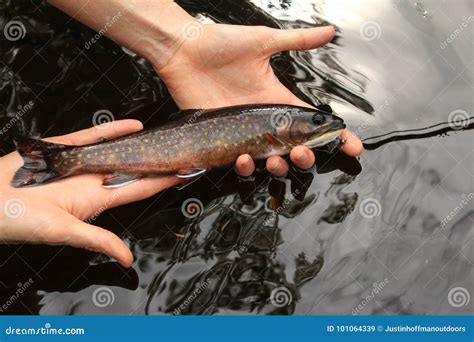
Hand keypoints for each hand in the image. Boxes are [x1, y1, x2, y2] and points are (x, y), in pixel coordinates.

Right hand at [0, 120, 181, 266]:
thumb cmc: (18, 221)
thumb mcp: (62, 232)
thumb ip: (97, 240)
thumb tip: (126, 259)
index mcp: (96, 200)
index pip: (138, 189)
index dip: (162, 182)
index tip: (186, 173)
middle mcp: (92, 181)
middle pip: (133, 168)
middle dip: (157, 161)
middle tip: (183, 150)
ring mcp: (79, 164)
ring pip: (117, 150)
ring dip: (140, 144)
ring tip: (165, 136)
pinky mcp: (62, 149)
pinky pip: (93, 136)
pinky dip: (113, 130)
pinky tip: (134, 126)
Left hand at [153, 23, 362, 176]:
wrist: (184, 50)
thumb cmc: (220, 44)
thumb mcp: (264, 41)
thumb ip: (298, 41)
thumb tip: (330, 31)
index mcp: (277, 100)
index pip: (312, 122)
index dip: (334, 136)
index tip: (353, 147)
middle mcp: (263, 121)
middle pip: (294, 148)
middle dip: (306, 156)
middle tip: (303, 153)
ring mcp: (242, 132)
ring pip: (268, 160)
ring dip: (278, 166)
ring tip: (278, 160)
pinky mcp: (221, 138)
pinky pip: (237, 160)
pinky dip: (244, 164)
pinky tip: (245, 157)